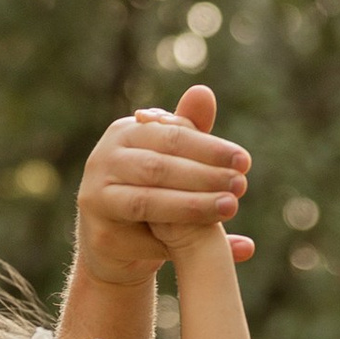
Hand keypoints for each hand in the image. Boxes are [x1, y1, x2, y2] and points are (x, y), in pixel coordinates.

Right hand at [74, 85, 253, 287]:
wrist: (122, 247)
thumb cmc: (154, 194)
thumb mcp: (175, 162)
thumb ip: (189, 131)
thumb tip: (204, 92)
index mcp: (125, 133)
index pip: (171, 135)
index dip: (209, 147)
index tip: (244, 161)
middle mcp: (103, 158)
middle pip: (159, 165)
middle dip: (204, 175)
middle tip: (241, 185)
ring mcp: (96, 196)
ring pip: (148, 200)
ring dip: (193, 205)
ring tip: (230, 208)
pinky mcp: (99, 234)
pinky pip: (142, 237)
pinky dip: (176, 239)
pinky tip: (207, 242)